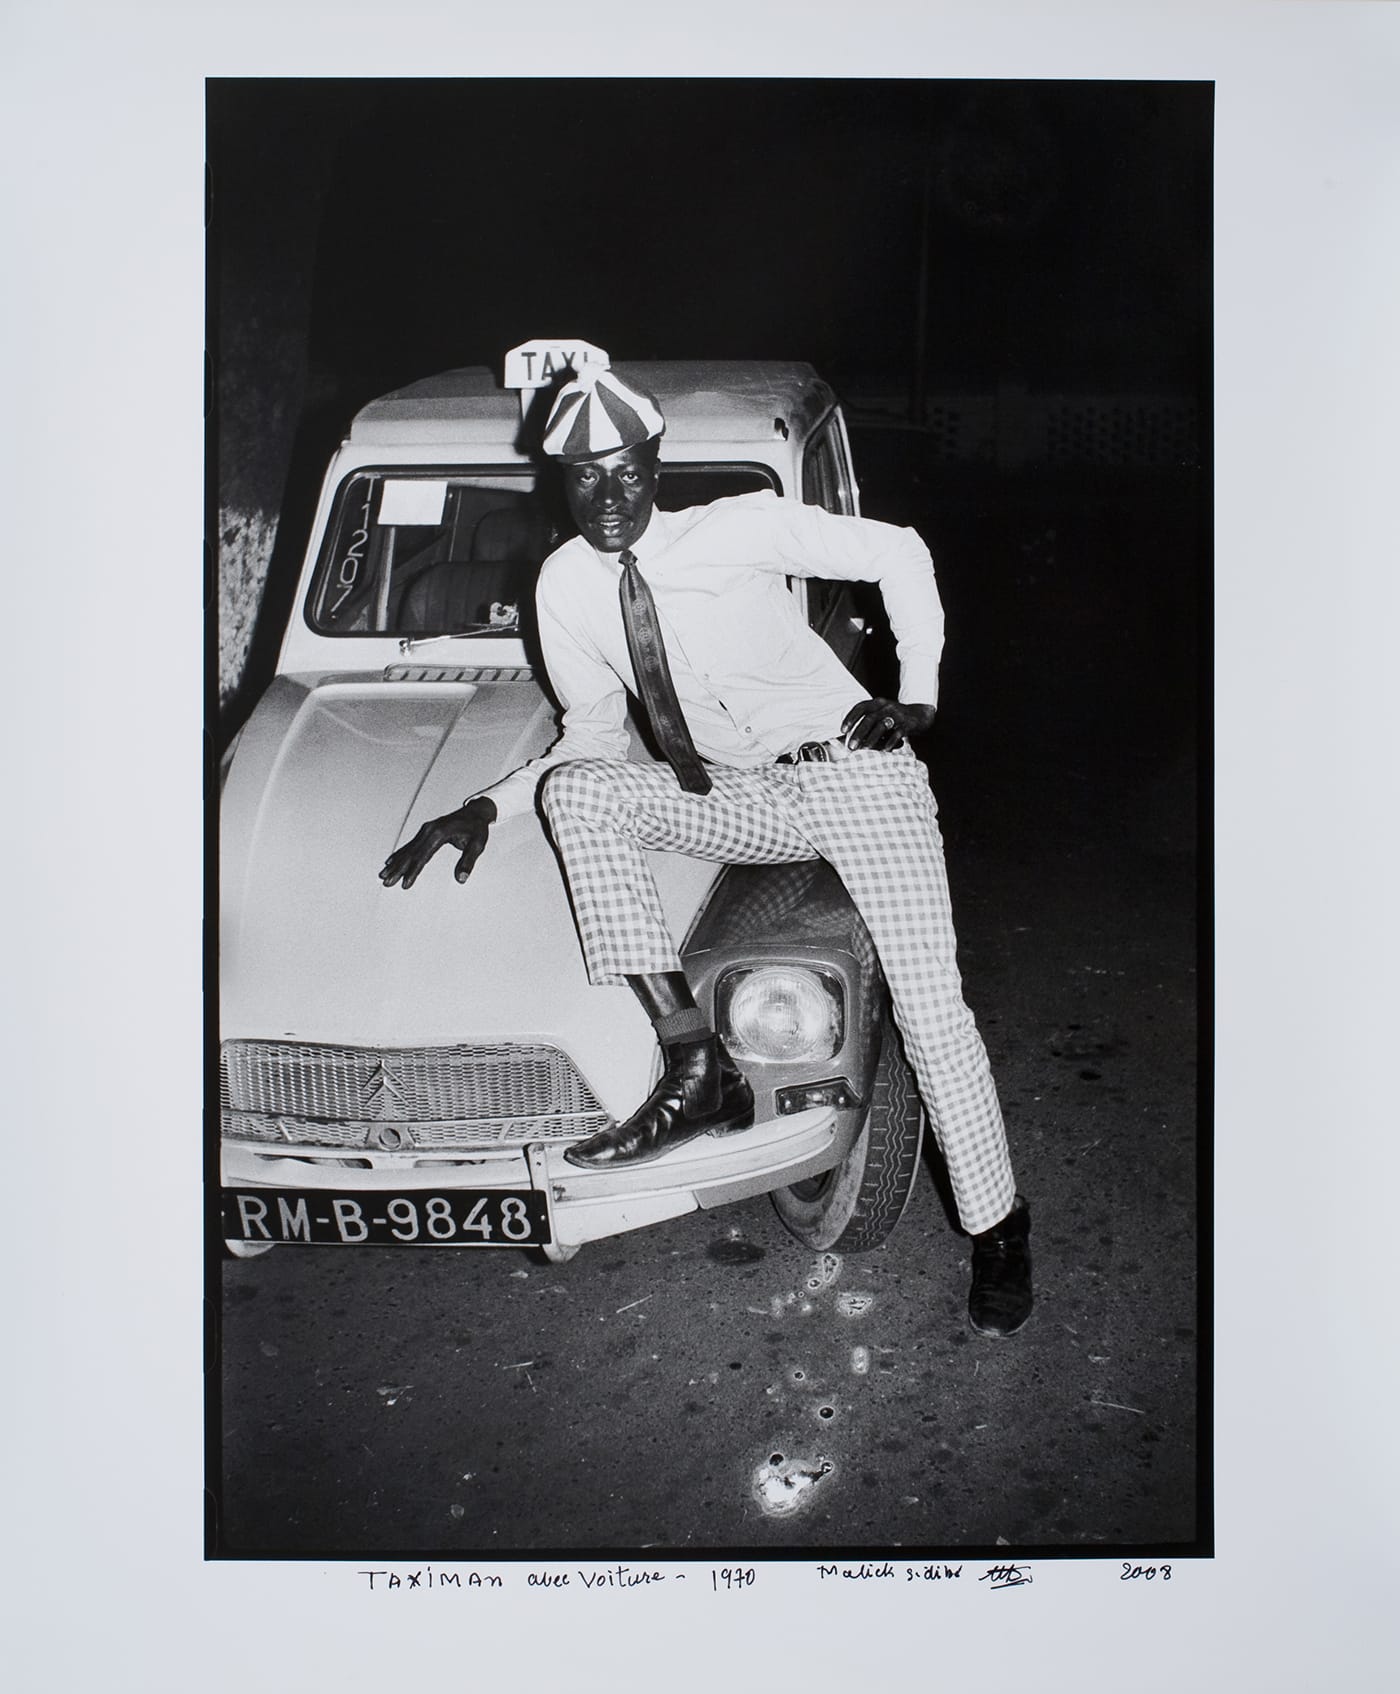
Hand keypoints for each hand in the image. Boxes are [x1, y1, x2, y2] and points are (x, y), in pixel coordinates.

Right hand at [379, 796, 496, 889]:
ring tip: (383, 875)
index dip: (413, 871)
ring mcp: (426, 830)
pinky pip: (410, 845)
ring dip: (395, 863)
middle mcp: (429, 830)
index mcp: (440, 833)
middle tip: (387, 882)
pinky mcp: (426, 831)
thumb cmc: (477, 828)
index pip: (423, 856)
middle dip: (398, 869)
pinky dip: (400, 854)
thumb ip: (468, 861)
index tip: (405, 883)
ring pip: (408, 849)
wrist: (476, 812)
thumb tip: (461, 878)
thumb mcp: (477, 845)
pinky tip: (391, 861)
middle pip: (411, 853)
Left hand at [841, 697, 935, 750]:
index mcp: (877, 702)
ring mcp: (897, 714)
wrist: (919, 715)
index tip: (842, 730)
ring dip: (871, 739)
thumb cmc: (893, 717)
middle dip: (858, 733)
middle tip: (850, 746)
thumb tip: (847, 735)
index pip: (860, 707)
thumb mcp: (880, 713)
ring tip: (864, 750)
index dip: (850, 718)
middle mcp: (886, 706)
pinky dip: (890, 742)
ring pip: (881, 726)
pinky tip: (884, 751)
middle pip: (869, 719)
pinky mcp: (907, 724)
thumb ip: (867, 720)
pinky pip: (897, 733)